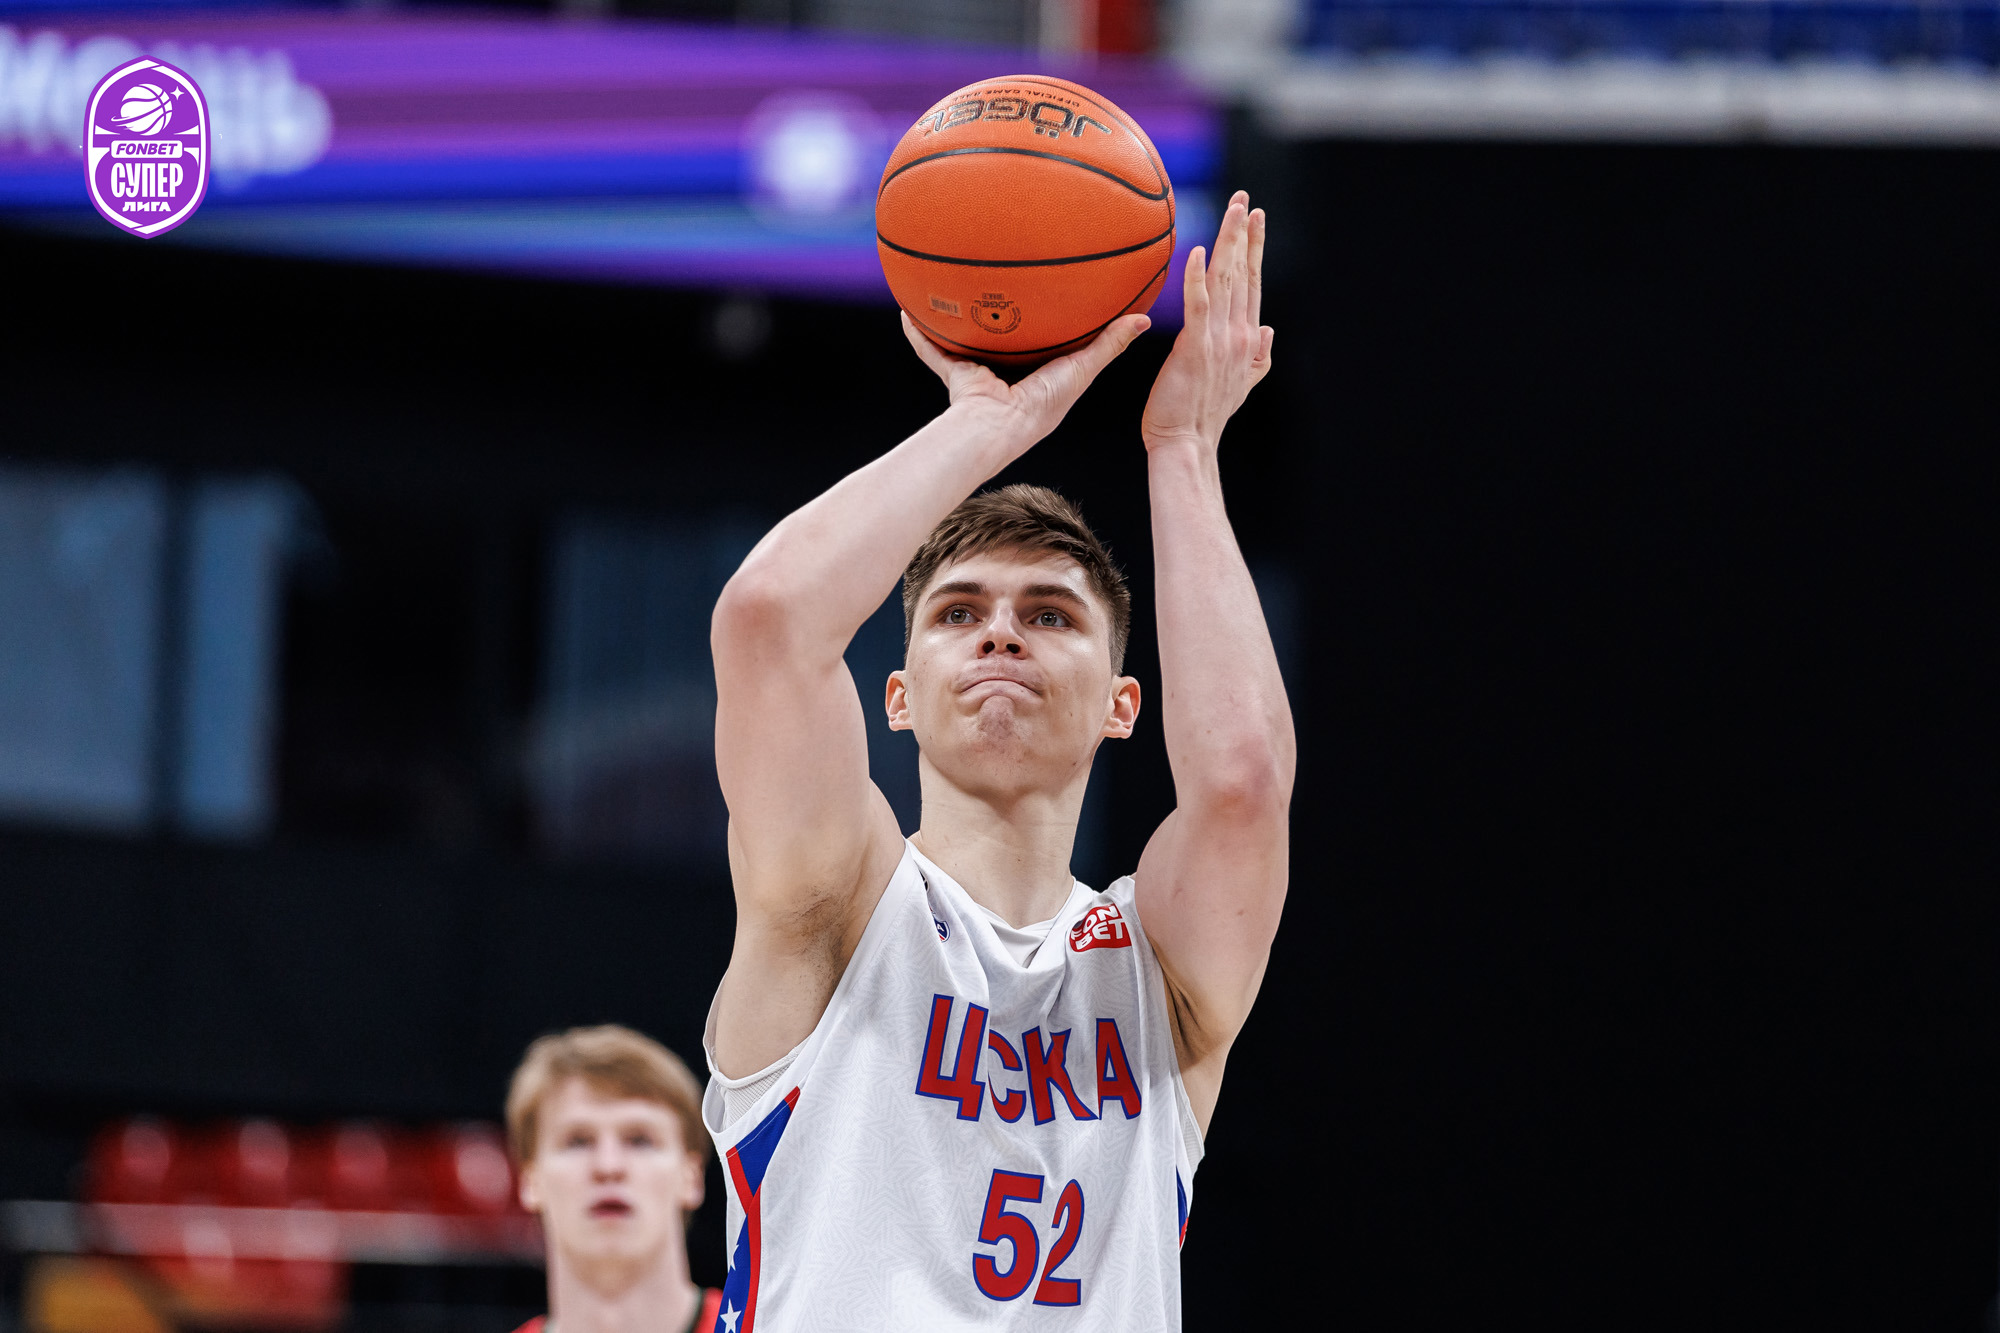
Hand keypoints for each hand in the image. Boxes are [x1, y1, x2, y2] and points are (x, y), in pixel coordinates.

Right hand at [901, 310, 1150, 451]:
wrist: (1001, 425)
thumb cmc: (1045, 403)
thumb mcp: (1083, 367)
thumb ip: (1110, 343)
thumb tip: (1144, 317)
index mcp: (1039, 373)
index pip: (1046, 341)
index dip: (1049, 320)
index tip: (1051, 292)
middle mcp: (1008, 372)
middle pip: (1003, 337)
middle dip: (999, 315)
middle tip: (998, 281)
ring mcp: (980, 372)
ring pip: (966, 341)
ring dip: (957, 320)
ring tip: (948, 288)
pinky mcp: (956, 374)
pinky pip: (933, 351)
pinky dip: (919, 334)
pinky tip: (907, 310)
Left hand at [1141, 192, 1273, 450]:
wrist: (1188, 443)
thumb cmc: (1203, 415)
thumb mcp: (1240, 384)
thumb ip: (1256, 356)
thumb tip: (1268, 329)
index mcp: (1245, 338)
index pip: (1252, 284)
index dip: (1255, 249)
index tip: (1256, 219)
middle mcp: (1238, 333)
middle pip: (1243, 274)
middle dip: (1244, 234)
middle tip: (1244, 199)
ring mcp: (1219, 340)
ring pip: (1226, 281)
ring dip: (1229, 243)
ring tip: (1232, 211)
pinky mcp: (1195, 348)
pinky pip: (1198, 306)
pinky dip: (1198, 279)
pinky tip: (1196, 252)